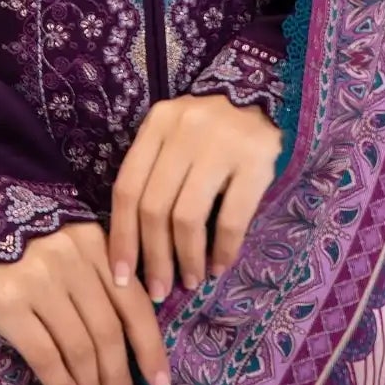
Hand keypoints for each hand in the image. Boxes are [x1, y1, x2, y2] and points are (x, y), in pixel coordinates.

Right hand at [0, 218, 171, 384]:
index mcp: (96, 244)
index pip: (134, 304)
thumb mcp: (78, 244)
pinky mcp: (8, 303)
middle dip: (120, 380)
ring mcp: (39, 282)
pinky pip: (44, 355)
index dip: (151, 350)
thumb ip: (104, 279)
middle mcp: (72, 261)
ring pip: (78, 348)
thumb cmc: (37, 238)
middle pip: (107, 332)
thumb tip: (133, 346)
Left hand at [107, 93, 279, 301]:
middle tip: (158, 290)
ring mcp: (220, 143)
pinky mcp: (255, 159)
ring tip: (191, 281)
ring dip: (186, 258)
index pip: (128, 188)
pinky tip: (220, 266)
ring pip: (188, 216)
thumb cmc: (211, 125)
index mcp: (157, 124)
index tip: (120, 276)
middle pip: (154, 207)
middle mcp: (184, 130)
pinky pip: (232, 217)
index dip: (121, 237)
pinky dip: (223, 249)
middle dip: (153, 258)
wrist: (264, 94)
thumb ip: (154, 172)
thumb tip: (135, 243)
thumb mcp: (175, 134)